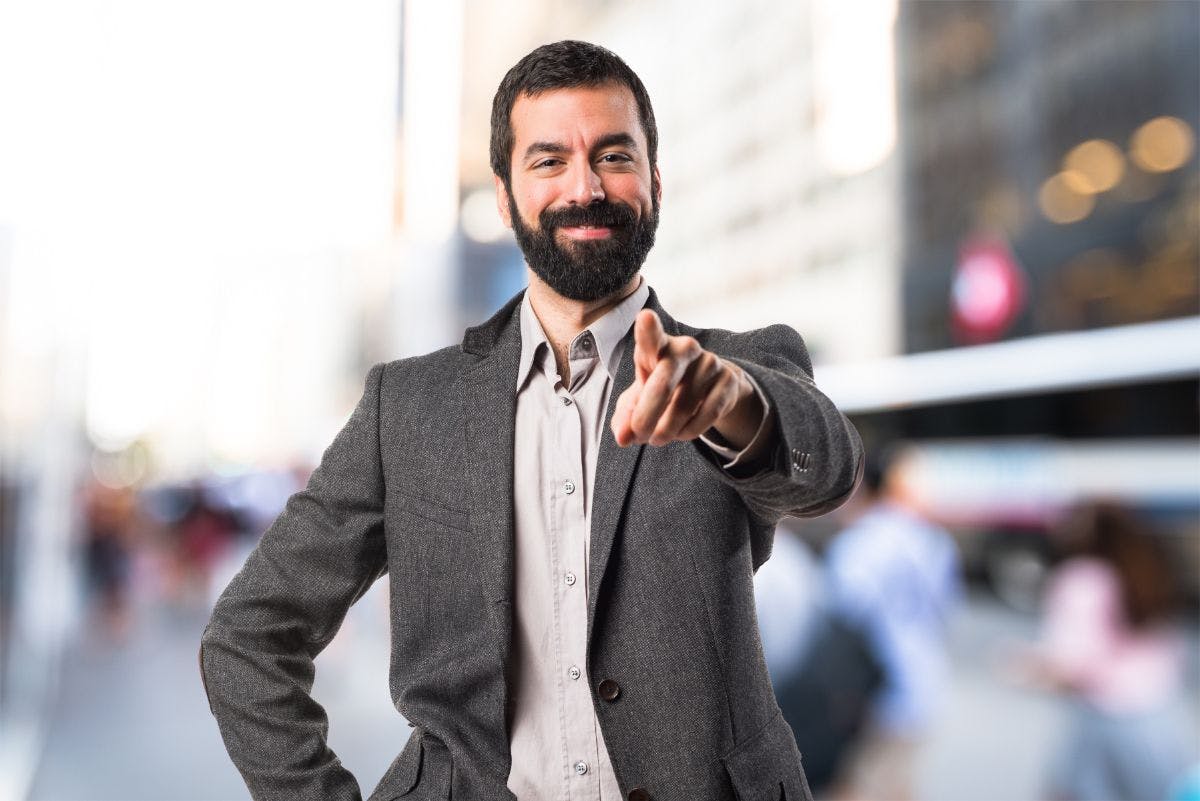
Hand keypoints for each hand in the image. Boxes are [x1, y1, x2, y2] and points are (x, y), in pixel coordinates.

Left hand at [611, 310, 763, 448]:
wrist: (709, 386)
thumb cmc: (663, 387)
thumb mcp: (640, 398)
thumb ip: (625, 416)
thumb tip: (623, 438)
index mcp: (657, 346)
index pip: (651, 335)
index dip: (648, 329)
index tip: (645, 318)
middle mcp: (685, 348)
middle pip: (663, 383)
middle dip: (647, 414)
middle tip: (639, 435)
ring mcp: (709, 363)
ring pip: (683, 406)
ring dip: (666, 430)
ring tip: (657, 438)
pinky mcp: (728, 380)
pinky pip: (707, 415)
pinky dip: (689, 431)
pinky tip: (680, 433)